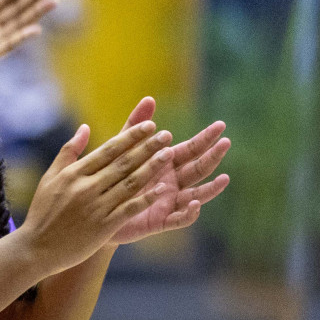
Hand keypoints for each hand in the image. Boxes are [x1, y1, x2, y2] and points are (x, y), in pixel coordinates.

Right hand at [19, 118, 173, 275]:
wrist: (36, 248)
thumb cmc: (43, 212)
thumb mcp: (50, 177)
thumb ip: (69, 151)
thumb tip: (85, 127)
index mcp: (74, 174)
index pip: (108, 150)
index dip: (131, 137)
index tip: (149, 125)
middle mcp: (86, 187)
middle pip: (123, 163)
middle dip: (147, 147)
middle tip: (166, 135)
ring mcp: (96, 207)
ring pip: (130, 183)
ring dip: (151, 167)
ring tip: (168, 154)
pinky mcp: (103, 226)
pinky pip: (129, 208)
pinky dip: (145, 198)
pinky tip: (161, 189)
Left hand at [109, 98, 230, 243]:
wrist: (94, 211)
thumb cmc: (110, 177)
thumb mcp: (122, 149)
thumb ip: (135, 126)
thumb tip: (149, 98)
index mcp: (165, 164)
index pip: (190, 149)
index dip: (205, 139)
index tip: (220, 126)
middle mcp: (172, 182)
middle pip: (198, 169)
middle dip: (213, 156)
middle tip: (226, 142)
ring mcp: (169, 202)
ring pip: (196, 194)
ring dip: (210, 188)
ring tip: (224, 178)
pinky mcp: (160, 221)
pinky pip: (179, 218)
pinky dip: (189, 212)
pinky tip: (195, 204)